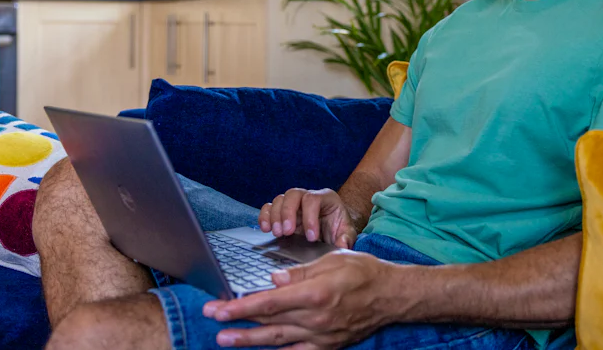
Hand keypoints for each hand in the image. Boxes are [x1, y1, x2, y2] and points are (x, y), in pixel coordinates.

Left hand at [202, 251, 406, 348]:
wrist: (392, 296)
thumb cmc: (363, 272)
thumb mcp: (332, 260)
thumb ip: (300, 273)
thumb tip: (273, 281)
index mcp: (316, 293)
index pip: (269, 302)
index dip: (241, 306)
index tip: (219, 307)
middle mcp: (316, 318)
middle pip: (268, 322)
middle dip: (236, 322)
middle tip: (211, 319)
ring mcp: (321, 336)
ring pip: (277, 340)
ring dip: (248, 340)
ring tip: (224, 339)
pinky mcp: (328, 347)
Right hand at [258, 188, 357, 248]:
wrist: (330, 232)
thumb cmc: (338, 229)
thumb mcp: (347, 233)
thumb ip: (346, 238)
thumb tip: (342, 245)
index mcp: (326, 198)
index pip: (313, 199)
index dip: (310, 217)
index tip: (311, 237)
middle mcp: (308, 197)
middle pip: (293, 194)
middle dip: (288, 213)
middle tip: (287, 232)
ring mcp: (293, 203)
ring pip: (280, 199)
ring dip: (275, 216)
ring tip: (278, 233)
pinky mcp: (282, 212)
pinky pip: (269, 207)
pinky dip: (265, 216)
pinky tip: (266, 229)